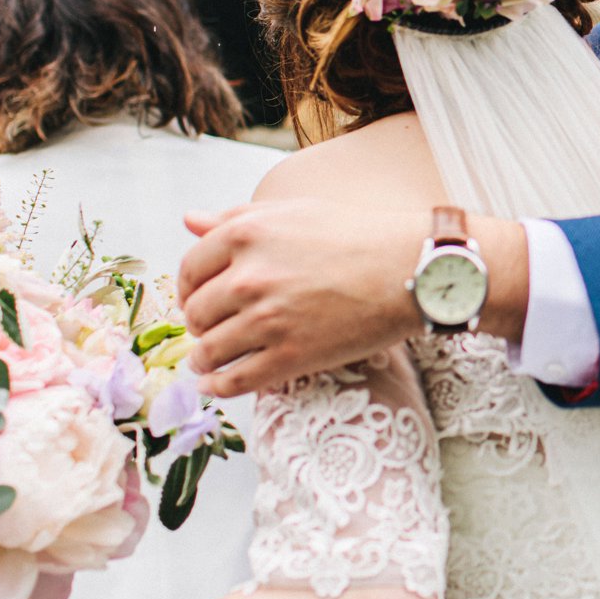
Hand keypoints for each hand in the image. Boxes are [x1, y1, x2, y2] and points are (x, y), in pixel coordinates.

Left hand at [178, 200, 424, 395]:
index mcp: (246, 234)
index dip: (188, 288)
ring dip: (204, 358)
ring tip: (208, 359)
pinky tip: (214, 383)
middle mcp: (250, 277)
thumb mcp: (293, 212)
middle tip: (211, 328)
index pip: (190, 269)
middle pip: (197, 312)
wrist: (411, 269)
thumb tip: (189, 220)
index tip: (196, 298)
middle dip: (200, 323)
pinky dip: (217, 386)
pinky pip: (235, 380)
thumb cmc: (357, 234)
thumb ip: (236, 217)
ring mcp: (269, 320)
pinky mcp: (291, 356)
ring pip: (210, 350)